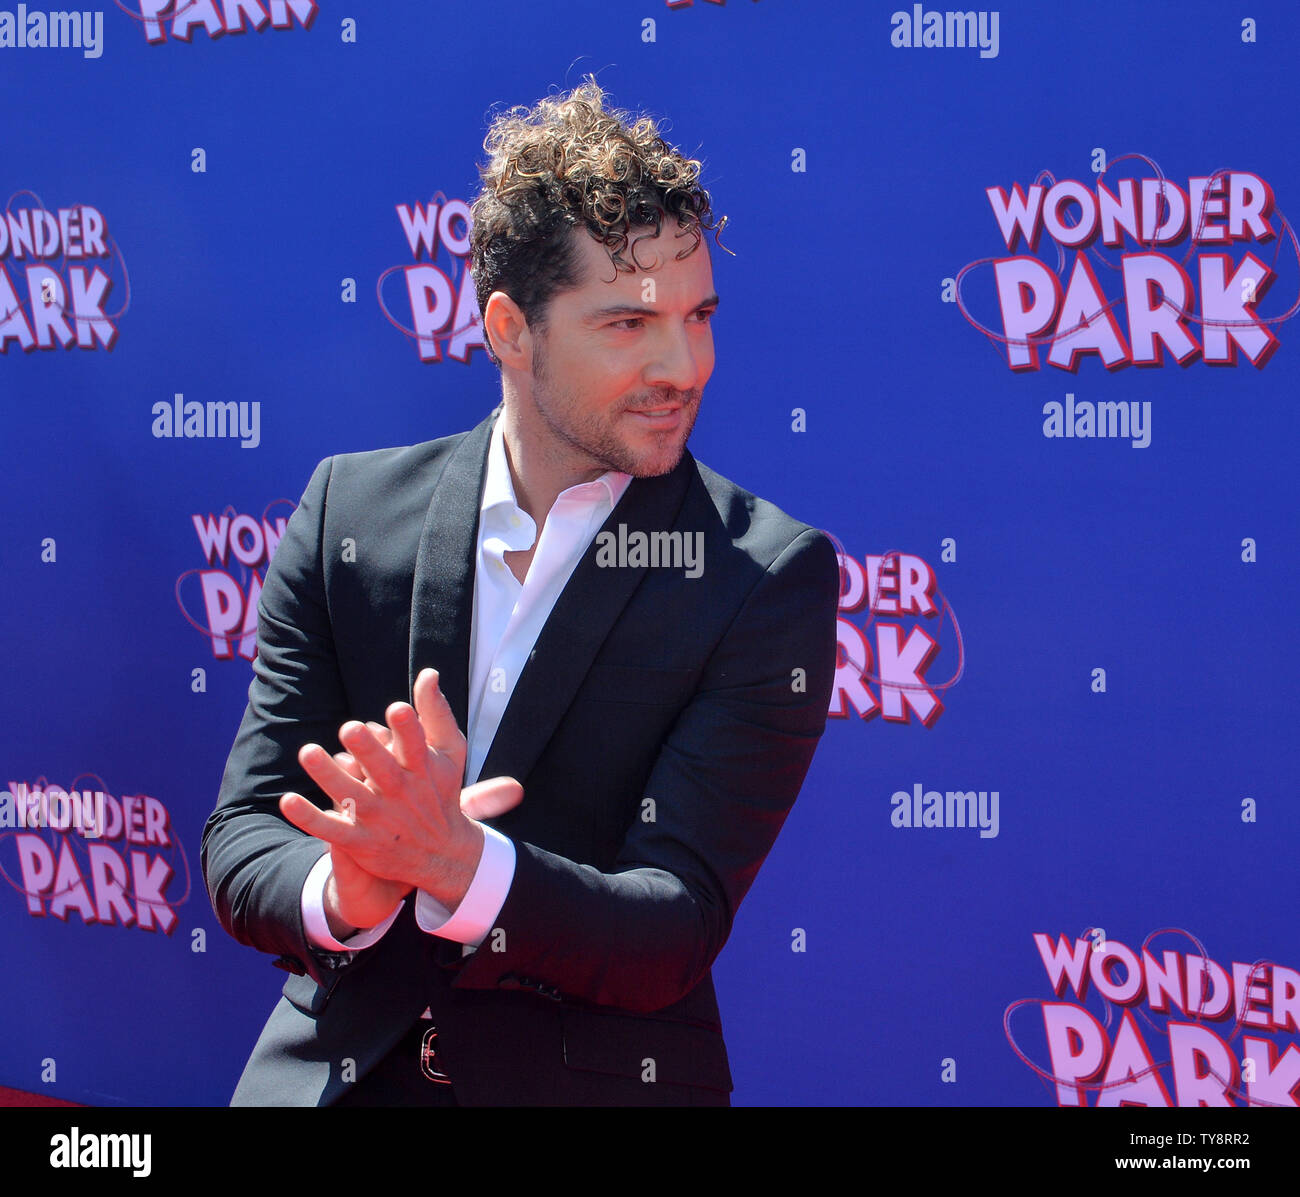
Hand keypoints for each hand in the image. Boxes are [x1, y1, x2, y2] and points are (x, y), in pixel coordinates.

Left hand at [280, 669, 523, 919]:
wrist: (442, 854)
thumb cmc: (441, 791)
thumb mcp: (449, 753)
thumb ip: (436, 713)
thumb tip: (428, 673)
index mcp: (422, 769)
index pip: (416, 746)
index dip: (408, 729)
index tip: (397, 709)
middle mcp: (400, 793)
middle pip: (382, 770)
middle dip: (367, 750)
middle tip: (349, 728)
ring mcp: (379, 818)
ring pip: (350, 796)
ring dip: (329, 776)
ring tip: (308, 752)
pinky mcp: (360, 841)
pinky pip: (330, 829)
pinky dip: (309, 817)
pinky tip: (288, 800)